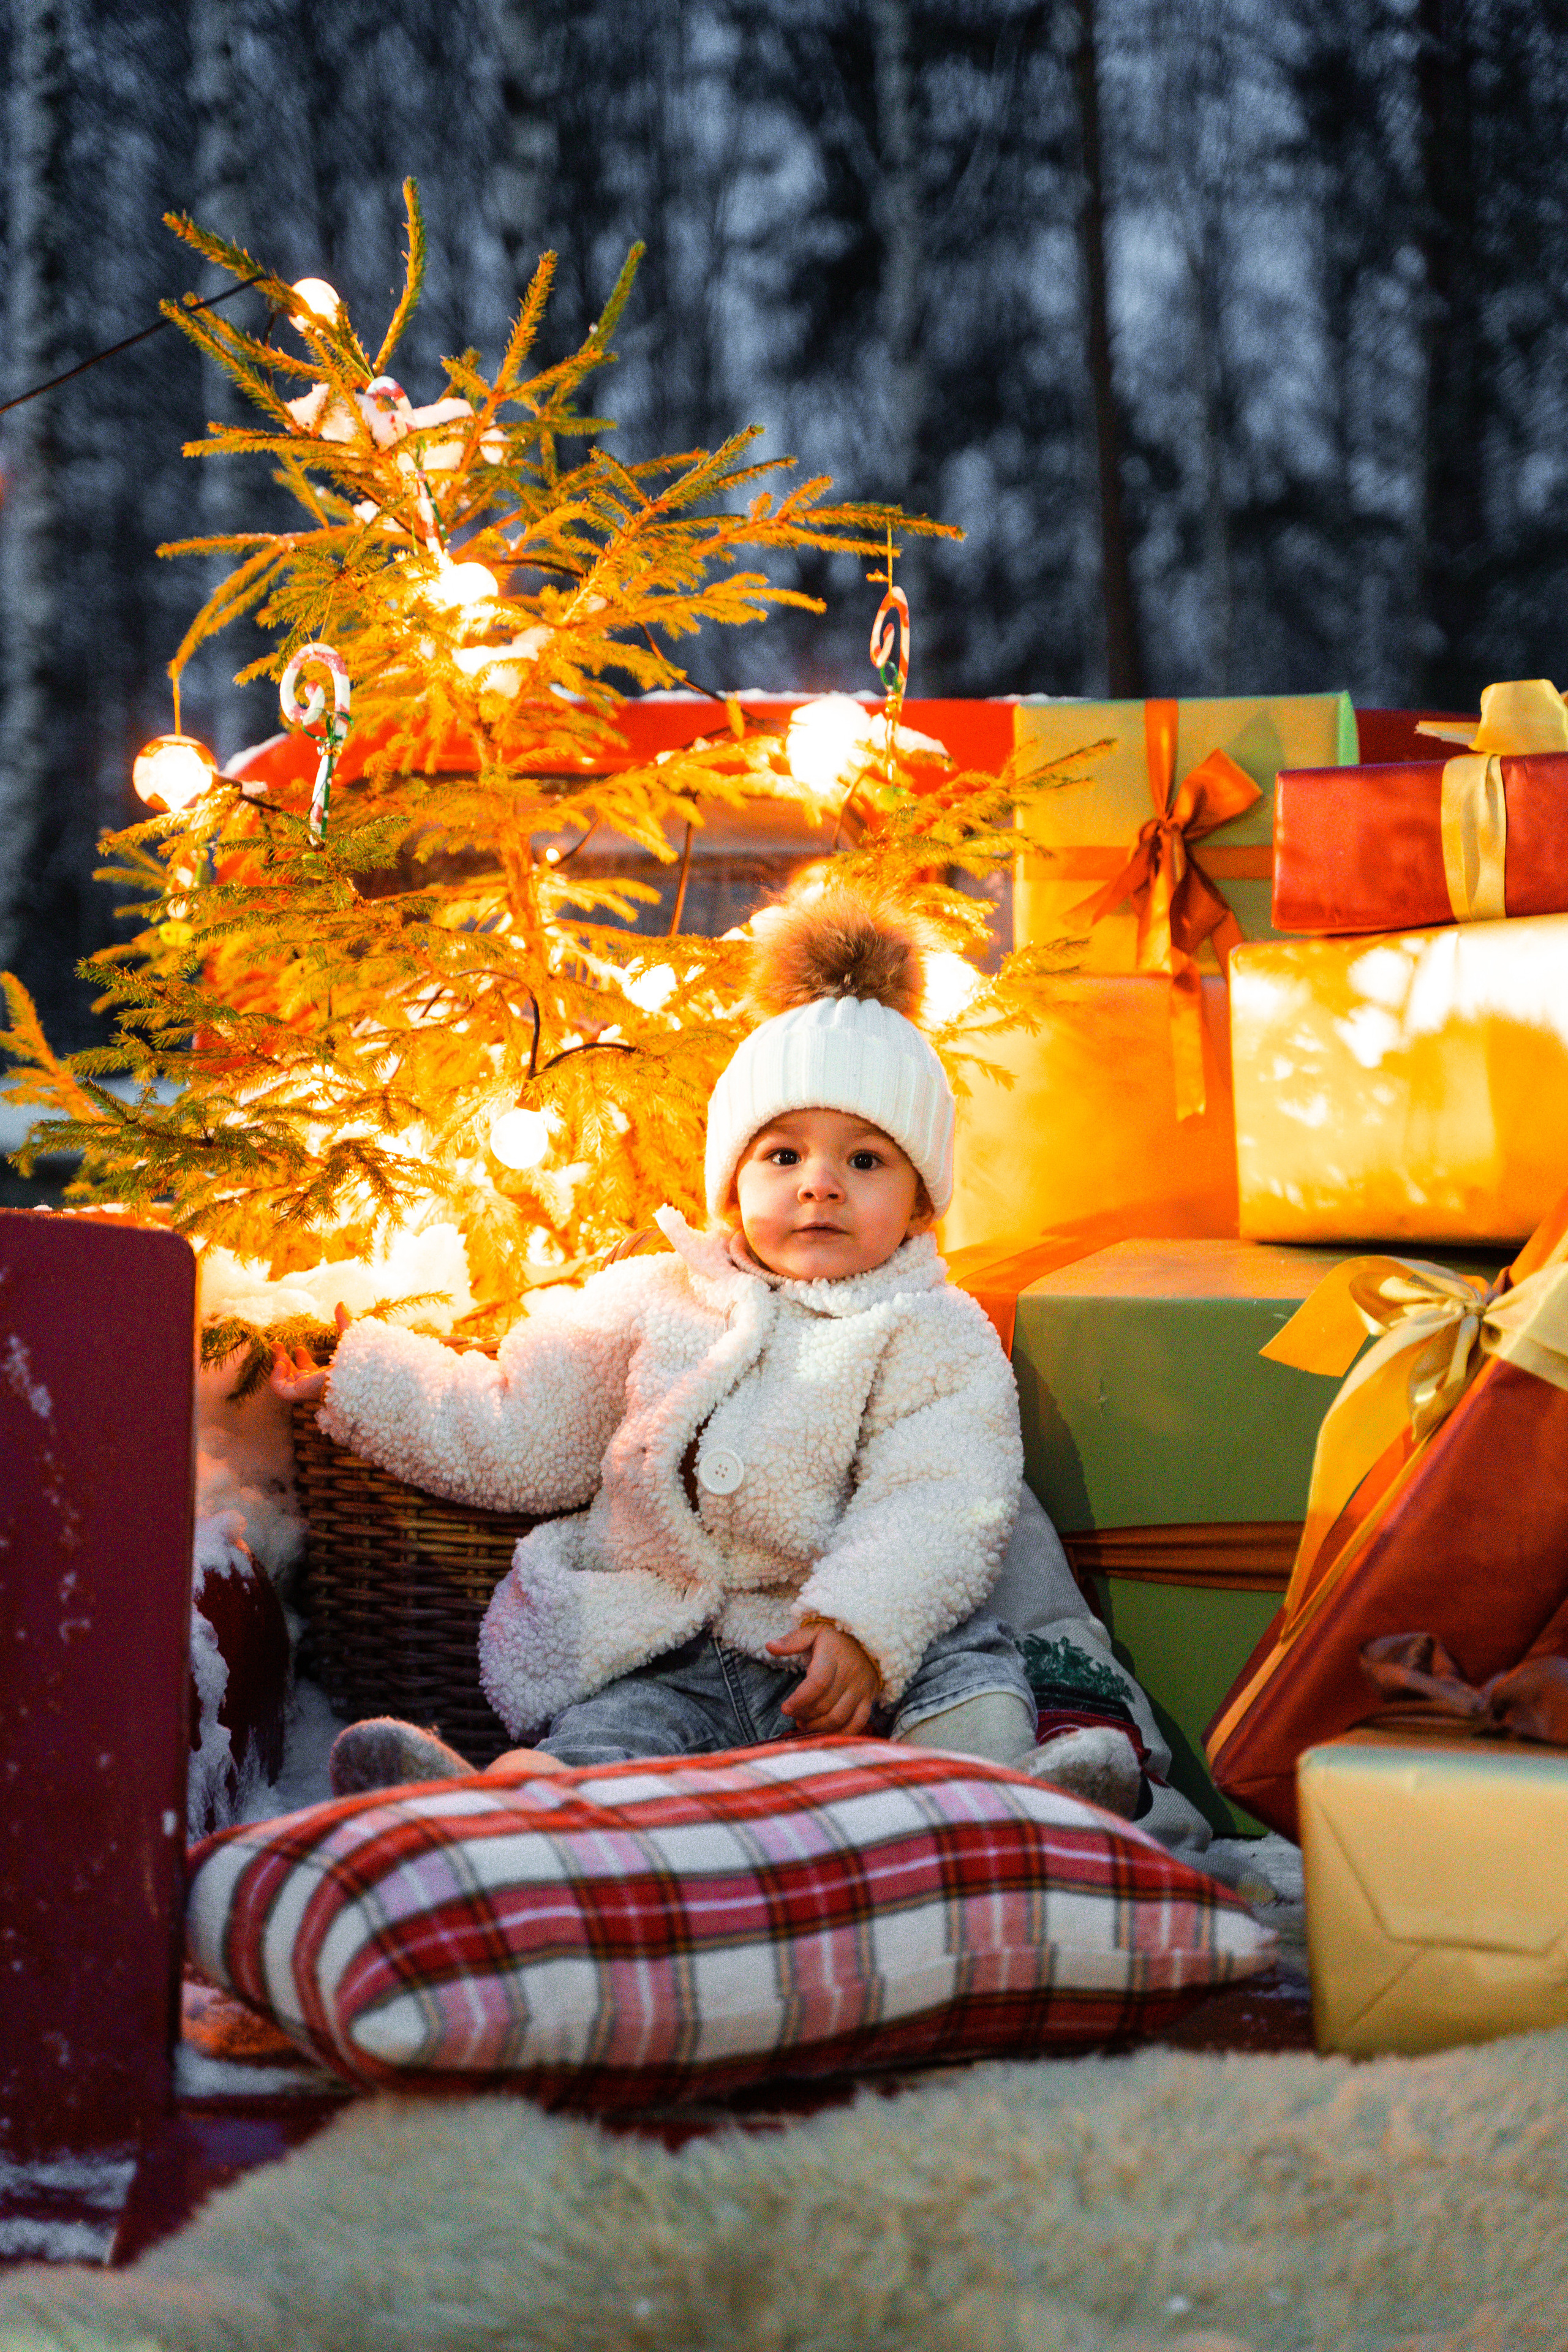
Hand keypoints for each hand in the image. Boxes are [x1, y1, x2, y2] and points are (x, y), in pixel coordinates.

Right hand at [269, 1301, 350, 1404]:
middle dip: (283, 1360)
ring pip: (284, 1383)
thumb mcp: (349, 1335)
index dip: (302, 1360)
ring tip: (278, 1348)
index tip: (299, 1347)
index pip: (310, 1371)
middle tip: (277, 1344)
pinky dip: (275, 1377)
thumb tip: (341, 1303)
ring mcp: (306, 1390)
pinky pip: (280, 1390)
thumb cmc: (359, 1357)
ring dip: (277, 1365)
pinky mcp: (300, 1393)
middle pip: (294, 1376)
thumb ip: (344, 1321)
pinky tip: (281, 1362)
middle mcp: (315, 1384)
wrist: (362, 1373)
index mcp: (327, 1374)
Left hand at [768, 1621, 879, 1736]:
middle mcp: (849, 1674)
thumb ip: (793, 1641)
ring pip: (839, 1717)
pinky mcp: (869, 1698)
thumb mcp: (815, 1631)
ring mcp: (861, 1688)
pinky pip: (858, 1723)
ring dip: (818, 1726)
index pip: (817, 1683)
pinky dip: (841, 1733)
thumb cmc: (837, 1637)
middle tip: (793, 1715)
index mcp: (833, 1656)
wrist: (871, 1638)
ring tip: (804, 1724)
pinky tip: (826, 1733)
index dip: (799, 1700)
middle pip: (825, 1705)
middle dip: (804, 1715)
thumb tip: (770, 1646)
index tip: (785, 1708)